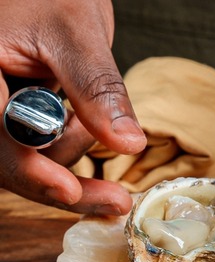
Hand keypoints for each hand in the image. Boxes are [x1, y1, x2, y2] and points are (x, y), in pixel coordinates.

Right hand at [0, 0, 145, 214]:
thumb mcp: (76, 32)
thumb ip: (97, 88)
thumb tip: (127, 142)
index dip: (31, 173)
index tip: (71, 190)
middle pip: (6, 163)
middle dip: (61, 184)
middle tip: (114, 200)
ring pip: (21, 160)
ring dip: (66, 157)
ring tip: (96, 121)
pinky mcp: (9, 115)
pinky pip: (31, 146)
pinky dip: (64, 149)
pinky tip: (88, 128)